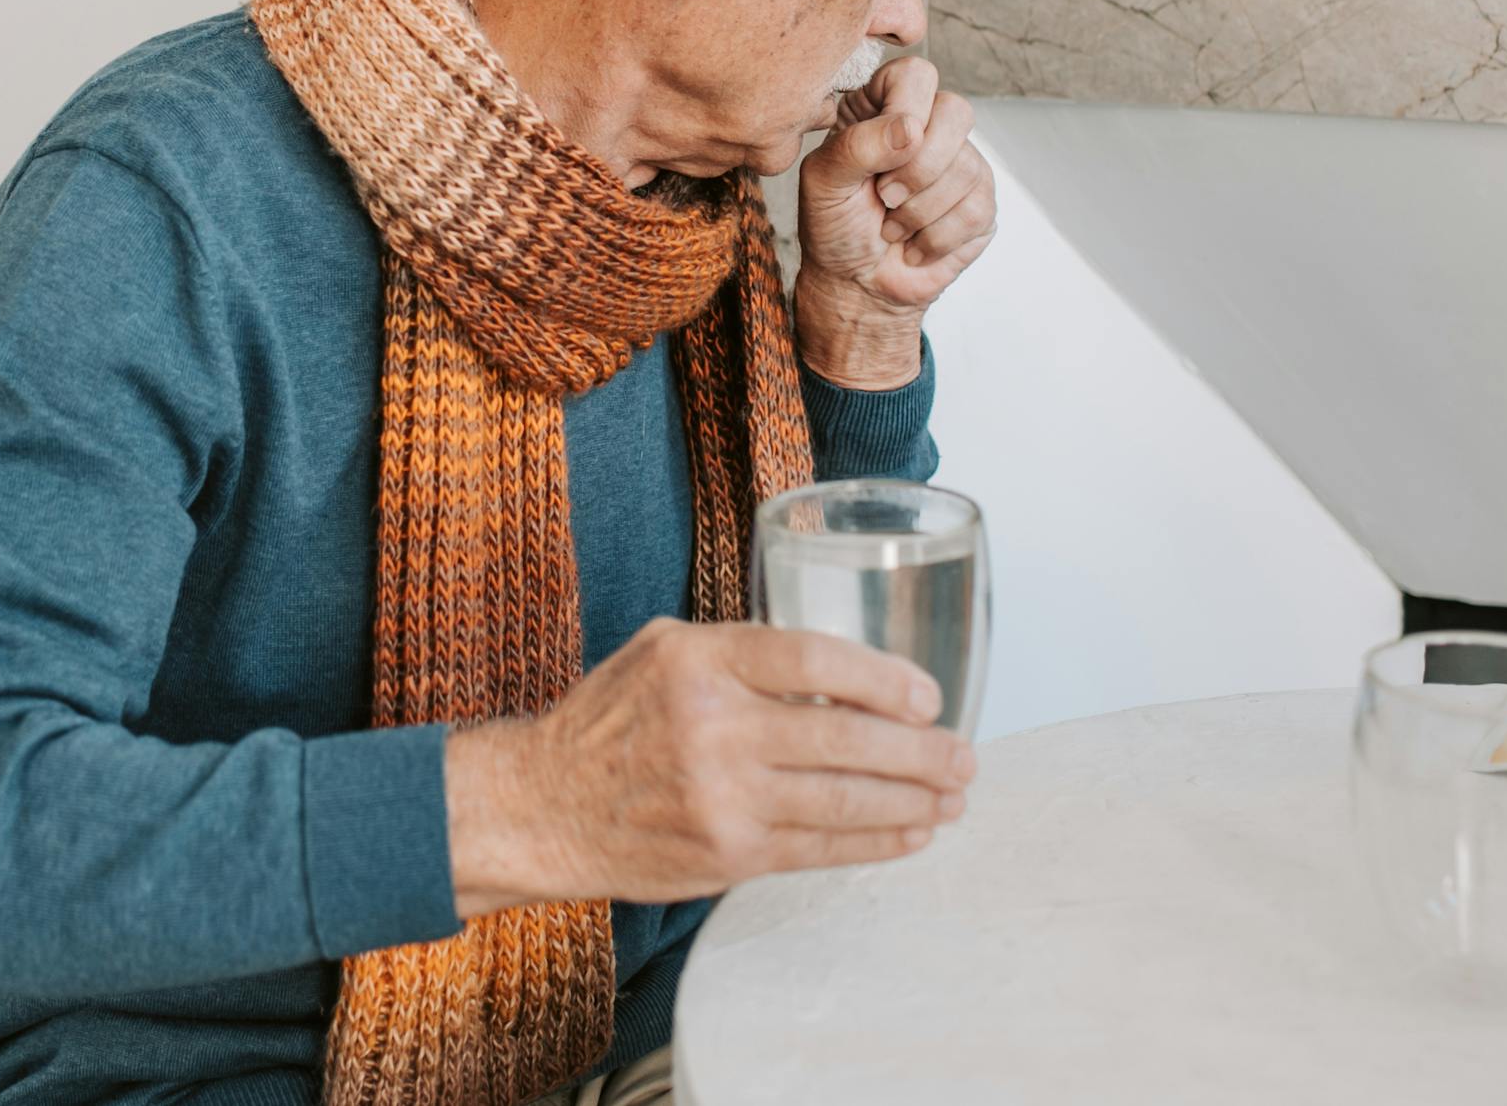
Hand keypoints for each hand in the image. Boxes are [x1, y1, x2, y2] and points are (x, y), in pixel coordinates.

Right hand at [444, 618, 975, 914]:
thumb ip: (746, 652)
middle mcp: (714, 727)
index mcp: (702, 661)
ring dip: (912, 800)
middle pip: (845, 736)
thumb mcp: (665, 651)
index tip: (927, 695)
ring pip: (843, 799)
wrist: (542, 806)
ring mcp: (722, 798)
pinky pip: (820, 849)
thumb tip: (842, 670)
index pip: (816, 660)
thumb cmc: (611, 721)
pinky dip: (875, 842)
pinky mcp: (727, 854)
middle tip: (963, 755)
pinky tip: (911, 832)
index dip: (885, 678)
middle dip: (920, 751)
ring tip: (953, 795)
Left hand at [795, 55, 997, 387]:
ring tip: (892, 227)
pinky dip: (936, 238)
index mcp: (884, 107)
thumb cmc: (834, 226)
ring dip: (920, 212)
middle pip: (956, 111)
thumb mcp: (823, 182)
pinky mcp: (982, 203)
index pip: (916, 74)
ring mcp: (961, 162)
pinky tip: (915, 245)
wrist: (856, 285)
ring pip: (968, 167)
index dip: (907, 110)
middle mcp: (928, 127)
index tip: (882, 156)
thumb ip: (857, 145)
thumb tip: (912, 128)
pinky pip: (976, 208)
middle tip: (885, 197)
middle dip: (919, 167)